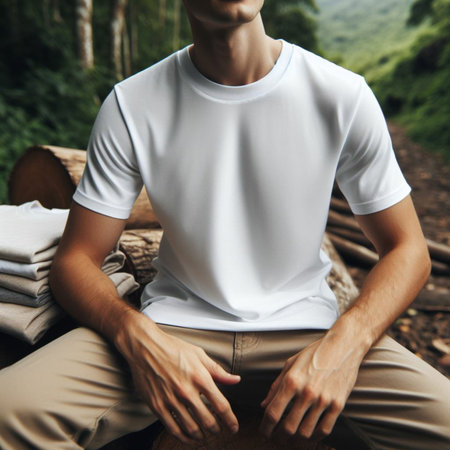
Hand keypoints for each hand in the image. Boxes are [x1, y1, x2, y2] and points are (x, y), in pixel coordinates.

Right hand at [116, 314, 240, 445]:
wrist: (145, 347)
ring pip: (191, 428)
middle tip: (218, 431)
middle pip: (208, 421)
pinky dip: (183, 438)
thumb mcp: (199, 354)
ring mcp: (171, 400)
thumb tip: (236, 380)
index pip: (221, 405)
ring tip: (205, 436)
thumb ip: (218, 370)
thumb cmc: (173, 348)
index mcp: (200, 377)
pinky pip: (172, 428)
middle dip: (216, 430)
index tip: (234, 427)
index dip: (230, 420)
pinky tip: (188, 438)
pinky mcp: (157, 406)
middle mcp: (187, 391)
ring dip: (201, 436)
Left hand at [260, 332, 363, 441]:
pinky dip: (315, 437)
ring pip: (305, 432)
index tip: (263, 432)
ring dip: (296, 440)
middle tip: (276, 438)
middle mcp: (306, 392)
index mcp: (292, 380)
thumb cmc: (315, 353)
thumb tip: (264, 404)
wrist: (343, 346)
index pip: (273, 412)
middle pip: (288, 426)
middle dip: (279, 437)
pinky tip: (310, 435)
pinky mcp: (338, 404)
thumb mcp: (291, 364)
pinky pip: (325, 429)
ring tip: (292, 439)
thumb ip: (276, 385)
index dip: (265, 426)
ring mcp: (323, 399)